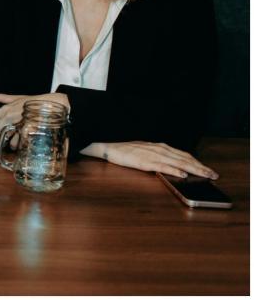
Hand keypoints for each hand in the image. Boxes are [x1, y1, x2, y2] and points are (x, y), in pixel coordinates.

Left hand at [0, 92, 68, 145]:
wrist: (47, 105)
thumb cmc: (31, 101)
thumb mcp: (16, 98)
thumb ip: (1, 97)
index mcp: (4, 109)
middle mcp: (8, 117)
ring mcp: (15, 125)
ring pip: (2, 139)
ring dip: (2, 143)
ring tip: (6, 143)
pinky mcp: (24, 131)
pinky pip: (14, 142)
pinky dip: (13, 145)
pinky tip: (15, 145)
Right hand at [88, 141, 218, 178]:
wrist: (109, 148)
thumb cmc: (126, 151)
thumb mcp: (146, 152)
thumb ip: (159, 158)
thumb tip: (173, 167)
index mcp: (160, 147)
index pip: (184, 154)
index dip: (197, 162)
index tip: (208, 169)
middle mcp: (159, 149)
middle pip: (185, 158)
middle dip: (201, 167)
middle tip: (214, 175)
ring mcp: (153, 155)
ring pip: (178, 162)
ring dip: (193, 169)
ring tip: (205, 175)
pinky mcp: (145, 162)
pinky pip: (163, 166)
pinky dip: (174, 170)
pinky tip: (182, 174)